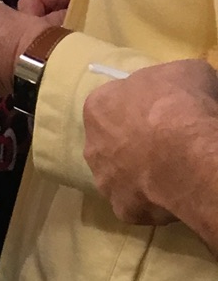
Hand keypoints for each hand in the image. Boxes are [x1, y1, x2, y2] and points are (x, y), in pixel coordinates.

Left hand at [82, 60, 217, 226]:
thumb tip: (172, 89)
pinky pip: (136, 201)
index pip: (111, 103)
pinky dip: (151, 196)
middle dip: (133, 141)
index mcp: (99, 106)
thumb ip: (165, 81)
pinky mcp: (121, 209)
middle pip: (111, 142)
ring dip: (139, 171)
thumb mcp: (183, 71)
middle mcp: (92, 146)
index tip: (158, 108)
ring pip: (119, 175)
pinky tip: (171, 189)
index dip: (137, 106)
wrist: (187, 153)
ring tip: (169, 166)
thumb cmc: (181, 103)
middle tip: (164, 139)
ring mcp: (104, 182)